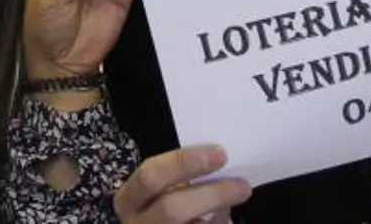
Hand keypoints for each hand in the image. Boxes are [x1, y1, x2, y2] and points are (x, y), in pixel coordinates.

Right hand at [113, 146, 251, 223]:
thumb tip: (220, 164)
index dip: (184, 163)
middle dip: (211, 195)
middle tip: (242, 186)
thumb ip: (180, 179)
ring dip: (219, 215)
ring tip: (238, 201)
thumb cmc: (163, 207)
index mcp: (129, 200)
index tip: (220, 154)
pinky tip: (225, 219)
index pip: (151, 176)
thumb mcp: (162, 192)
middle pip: (172, 209)